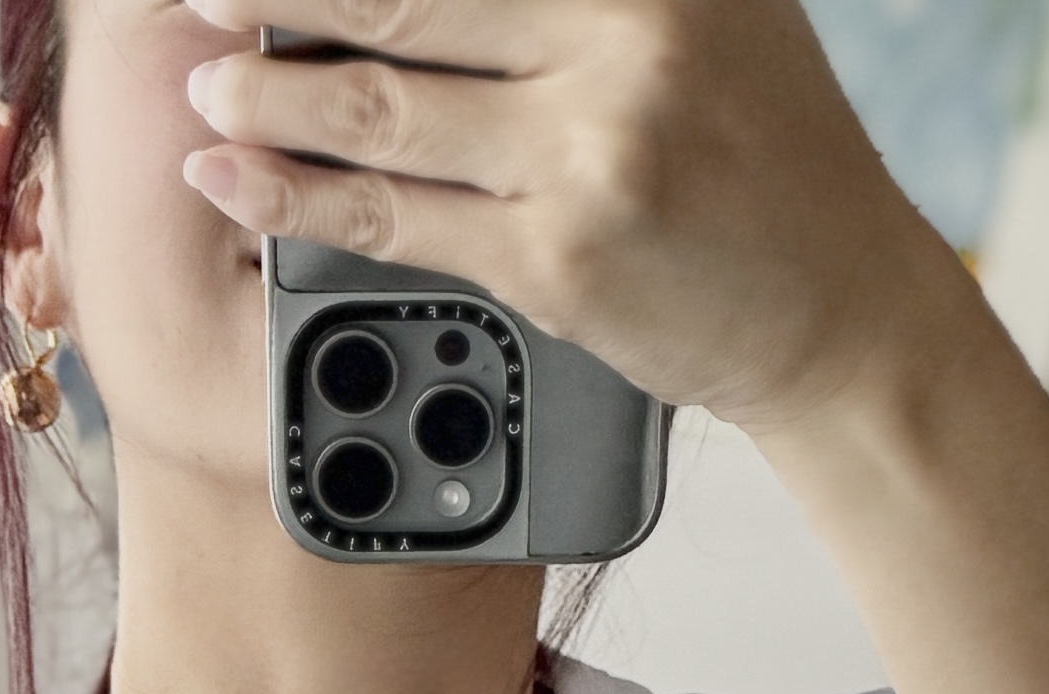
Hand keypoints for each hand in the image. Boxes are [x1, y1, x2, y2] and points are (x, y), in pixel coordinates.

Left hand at [176, 0, 952, 436]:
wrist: (840, 308)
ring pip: (386, 109)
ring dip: (273, 93)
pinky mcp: (557, 261)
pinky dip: (301, 198)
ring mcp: (586, 154)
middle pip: (406, 0)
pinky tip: (241, 177)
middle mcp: (620, 41)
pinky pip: (399, 220)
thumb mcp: (711, 9)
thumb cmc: (768, 154)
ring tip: (208, 80)